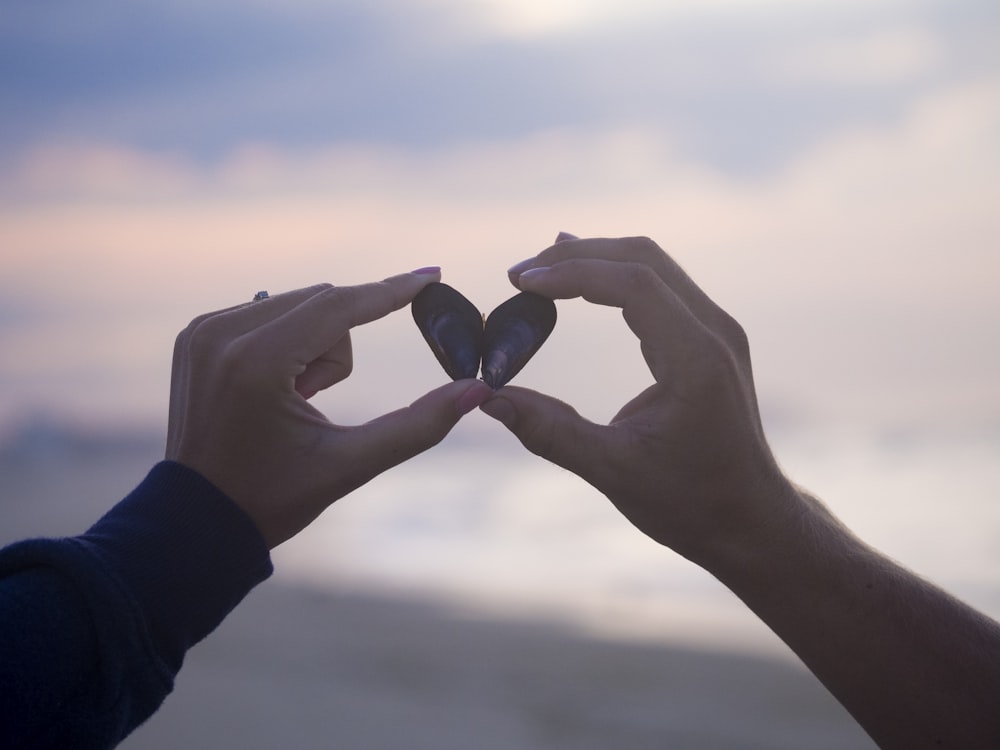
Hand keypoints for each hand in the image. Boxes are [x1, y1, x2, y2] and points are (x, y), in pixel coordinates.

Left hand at [166, 272, 492, 547]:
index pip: (338, 305)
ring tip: (291, 402)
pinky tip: (270, 391)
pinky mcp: (195, 334)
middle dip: (338, 350)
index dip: (392, 291)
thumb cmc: (272, 498)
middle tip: (313, 402)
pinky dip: (286, 343)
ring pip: (298, 304)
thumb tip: (477, 390)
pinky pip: (268, 312)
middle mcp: (221, 333)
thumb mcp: (350, 466)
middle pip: (322, 303)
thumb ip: (418, 426)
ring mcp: (202, 331)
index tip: (433, 275)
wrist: (198, 521)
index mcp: (255, 364)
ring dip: (313, 346)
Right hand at [481, 236, 797, 567]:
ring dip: (595, 260)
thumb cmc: (690, 502)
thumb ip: (549, 431)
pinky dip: (615, 278)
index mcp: (697, 360)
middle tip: (519, 274)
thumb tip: (486, 398)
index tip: (521, 283)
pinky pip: (661, 287)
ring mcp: (717, 332)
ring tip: (539, 270)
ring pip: (653, 266)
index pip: (634, 283)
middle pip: (643, 258)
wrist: (750, 520)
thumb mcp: (613, 471)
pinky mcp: (710, 340)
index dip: (572, 273)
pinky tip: (582, 282)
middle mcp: (715, 332)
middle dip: (577, 256)